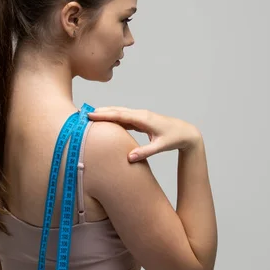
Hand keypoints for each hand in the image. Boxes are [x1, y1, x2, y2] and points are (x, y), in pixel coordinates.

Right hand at [87, 106, 201, 161]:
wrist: (185, 132)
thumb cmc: (174, 138)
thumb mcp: (160, 146)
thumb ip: (145, 152)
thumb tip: (129, 158)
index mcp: (144, 118)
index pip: (121, 115)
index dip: (105, 115)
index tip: (91, 115)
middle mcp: (141, 114)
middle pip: (118, 111)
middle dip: (101, 112)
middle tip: (84, 114)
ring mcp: (141, 116)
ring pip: (120, 113)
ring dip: (106, 113)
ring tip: (91, 116)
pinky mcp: (141, 121)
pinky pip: (125, 118)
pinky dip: (114, 118)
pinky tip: (106, 121)